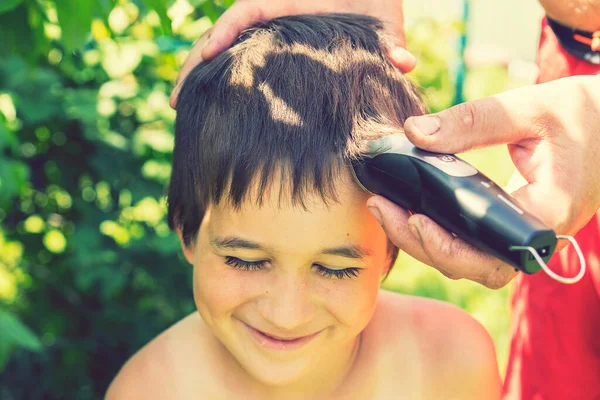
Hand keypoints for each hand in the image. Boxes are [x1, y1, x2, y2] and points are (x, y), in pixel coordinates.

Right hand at [169, 0, 415, 107]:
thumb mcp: (380, 17)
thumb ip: (389, 40)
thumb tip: (403, 63)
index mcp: (288, 6)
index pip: (247, 13)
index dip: (225, 31)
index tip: (209, 55)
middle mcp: (272, 22)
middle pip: (223, 37)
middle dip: (197, 65)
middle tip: (176, 101)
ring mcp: (270, 38)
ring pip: (226, 52)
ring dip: (201, 76)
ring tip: (182, 107)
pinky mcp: (275, 55)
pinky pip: (243, 65)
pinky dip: (226, 82)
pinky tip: (214, 107)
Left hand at [367, 75, 599, 288]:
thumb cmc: (580, 115)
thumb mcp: (529, 108)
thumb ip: (473, 120)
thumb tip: (414, 131)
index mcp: (548, 213)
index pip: (494, 256)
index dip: (451, 249)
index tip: (415, 219)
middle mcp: (533, 236)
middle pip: (471, 265)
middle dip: (421, 244)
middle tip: (381, 208)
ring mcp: (521, 234)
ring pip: (467, 259)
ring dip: (422, 240)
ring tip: (384, 207)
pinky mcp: (509, 225)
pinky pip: (469, 241)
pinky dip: (436, 229)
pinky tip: (407, 206)